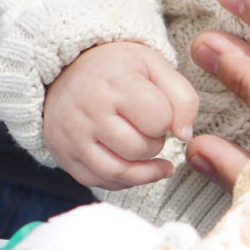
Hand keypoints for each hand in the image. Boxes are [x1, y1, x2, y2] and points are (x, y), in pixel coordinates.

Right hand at [43, 40, 198, 188]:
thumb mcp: (155, 66)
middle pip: (140, 149)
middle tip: (150, 129)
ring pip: (119, 172)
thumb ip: (182, 97)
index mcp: (116, 82)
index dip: (167, 120)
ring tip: (152, 156)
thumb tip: (185, 136)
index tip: (160, 111)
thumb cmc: (119, 69)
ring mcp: (73, 136)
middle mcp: (89, 110)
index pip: (158, 120)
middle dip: (155, 143)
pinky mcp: (64, 155)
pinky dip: (123, 180)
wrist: (68, 72)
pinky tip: (133, 166)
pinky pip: (100, 182)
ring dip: (144, 169)